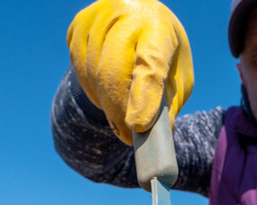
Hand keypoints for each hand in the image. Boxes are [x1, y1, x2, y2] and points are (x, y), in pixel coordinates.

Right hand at [67, 0, 193, 143]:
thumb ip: (168, 104)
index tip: (138, 126)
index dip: (143, 97)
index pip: (151, 63)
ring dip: (105, 102)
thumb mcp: (178, 77)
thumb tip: (155, 136)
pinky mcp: (79, 23)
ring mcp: (99, 17)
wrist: (142, 18)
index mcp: (159, 28)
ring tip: (122, 108)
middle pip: (114, 72)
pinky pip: (79, 69)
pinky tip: (106, 88)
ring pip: (93, 74)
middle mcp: (127, 15)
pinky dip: (92, 89)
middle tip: (127, 136)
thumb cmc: (166, 56)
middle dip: (118, 111)